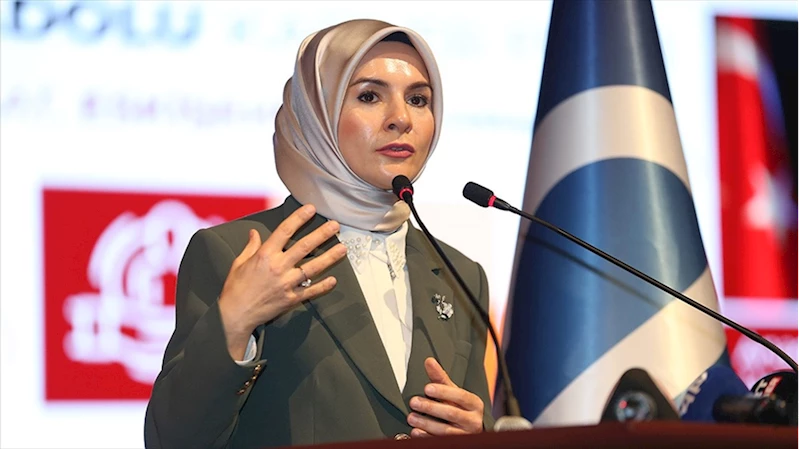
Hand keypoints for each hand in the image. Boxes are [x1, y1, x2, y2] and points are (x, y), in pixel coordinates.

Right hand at [218, 204, 347, 358]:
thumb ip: (251, 246)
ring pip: (313, 268)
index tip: (310, 209)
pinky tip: (333, 280)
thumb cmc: (235, 289)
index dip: (299, 218)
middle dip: (321, 234)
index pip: (285, 231)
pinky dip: (323, 286)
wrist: (235, 315)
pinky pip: (310, 291)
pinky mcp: (290, 299)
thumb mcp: (239, 263)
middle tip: (335, 226)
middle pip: (304, 247)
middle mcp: (278, 267)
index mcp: (264, 255)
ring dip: (329, 257)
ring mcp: (286, 284)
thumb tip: (254, 233)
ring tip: (342, 248)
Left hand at [407, 357, 483, 436]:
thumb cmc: (461, 409)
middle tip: (414, 402)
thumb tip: (429, 361)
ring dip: (426, 423)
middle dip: (430, 407)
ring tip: (412, 417)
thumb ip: (441, 378)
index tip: (427, 388)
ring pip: (445, 430)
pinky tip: (416, 431)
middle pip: (451, 413)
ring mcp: (465, 435)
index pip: (460, 396)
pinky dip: (427, 437)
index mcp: (474, 404)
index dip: (443, 392)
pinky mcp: (458, 444)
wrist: (470, 431)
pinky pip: (441, 441)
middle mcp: (473, 420)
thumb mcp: (453, 393)